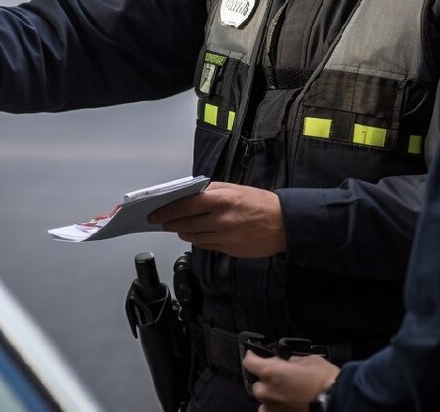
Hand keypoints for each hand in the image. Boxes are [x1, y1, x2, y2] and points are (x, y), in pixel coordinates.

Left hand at [147, 182, 285, 257]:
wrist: (284, 224)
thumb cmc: (260, 203)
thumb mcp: (234, 188)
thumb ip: (210, 191)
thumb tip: (187, 195)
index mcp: (221, 200)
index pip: (185, 206)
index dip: (167, 210)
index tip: (155, 213)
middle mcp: (221, 220)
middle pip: (185, 224)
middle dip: (171, 223)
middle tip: (162, 221)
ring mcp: (225, 238)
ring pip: (193, 238)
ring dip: (182, 232)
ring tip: (179, 227)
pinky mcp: (229, 250)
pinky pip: (206, 246)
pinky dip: (197, 240)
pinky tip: (196, 235)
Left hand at [243, 352, 338, 411]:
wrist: (336, 401)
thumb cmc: (323, 379)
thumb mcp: (308, 360)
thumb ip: (292, 361)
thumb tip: (289, 363)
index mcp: (271, 372)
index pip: (250, 362)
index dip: (252, 357)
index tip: (255, 356)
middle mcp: (267, 391)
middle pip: (257, 384)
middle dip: (266, 380)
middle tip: (280, 377)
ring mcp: (273, 407)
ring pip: (264, 400)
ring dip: (270, 396)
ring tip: (283, 394)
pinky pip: (270, 411)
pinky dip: (275, 407)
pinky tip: (285, 404)